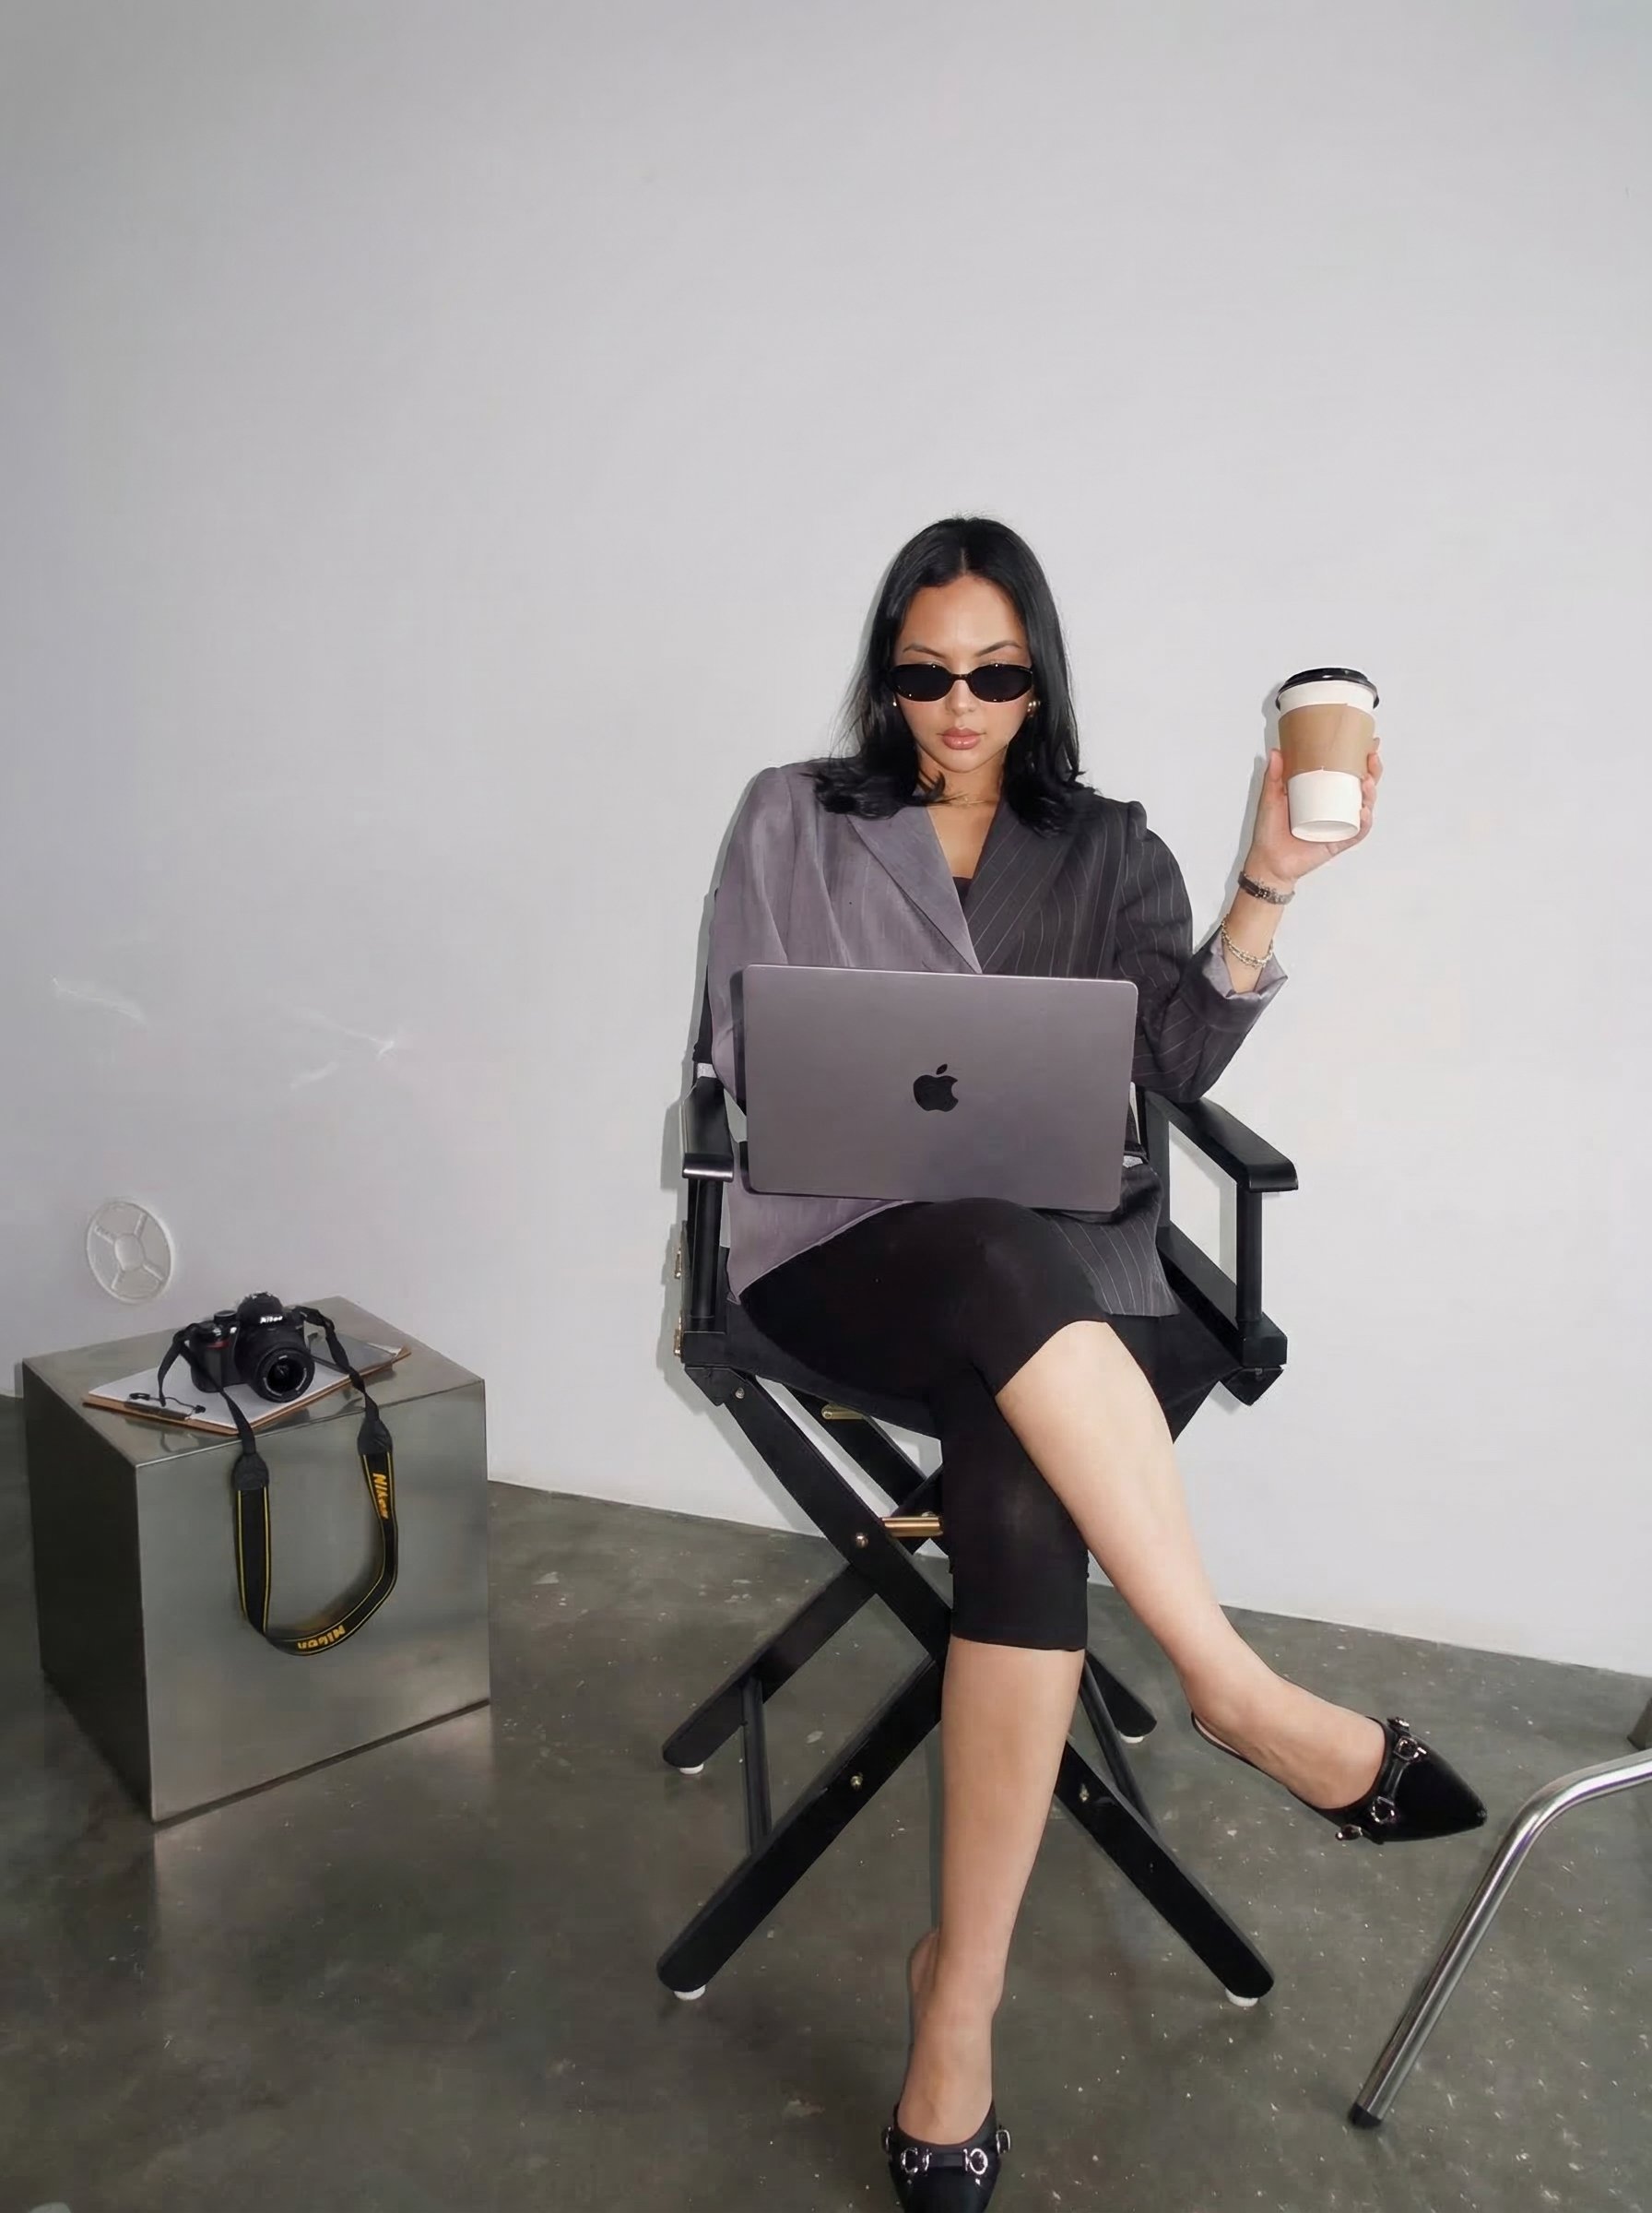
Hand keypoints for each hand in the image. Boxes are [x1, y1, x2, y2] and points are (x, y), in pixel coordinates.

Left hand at [1242, 736, 1381, 888]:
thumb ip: (1273, 776)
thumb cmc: (1270, 832)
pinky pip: (1356, 833)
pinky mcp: (1338, 843)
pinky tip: (1363, 813)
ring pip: (1364, 808)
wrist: (1268, 861)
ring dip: (1371, 795)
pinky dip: (1363, 823)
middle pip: (1362, 789)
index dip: (1360, 759)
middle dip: (1373, 772)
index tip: (1367, 743)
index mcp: (1323, 796)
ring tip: (1367, 782)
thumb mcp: (1271, 798)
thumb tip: (1276, 751)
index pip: (1346, 774)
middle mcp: (1335, 810)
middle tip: (1372, 758)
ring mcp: (1338, 826)